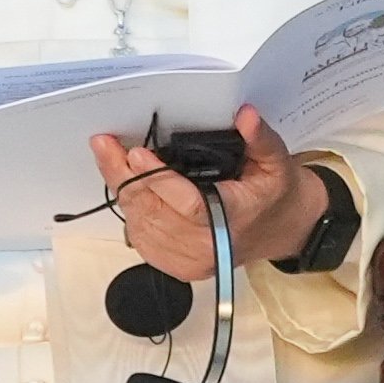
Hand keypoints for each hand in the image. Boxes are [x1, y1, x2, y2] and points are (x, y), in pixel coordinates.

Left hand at [100, 110, 321, 282]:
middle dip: (123, 176)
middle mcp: (209, 247)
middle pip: (154, 212)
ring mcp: (191, 262)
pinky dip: (130, 210)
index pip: (189, 204)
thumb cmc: (274, 194)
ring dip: (122, 190)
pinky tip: (123, 185)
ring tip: (108, 157)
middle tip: (104, 145)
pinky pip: (142, 239)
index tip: (136, 153)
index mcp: (234, 220)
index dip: (158, 179)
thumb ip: (260, 138)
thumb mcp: (276, 162)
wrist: (279, 231)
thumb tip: (245, 114)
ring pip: (141, 224)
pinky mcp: (178, 267)